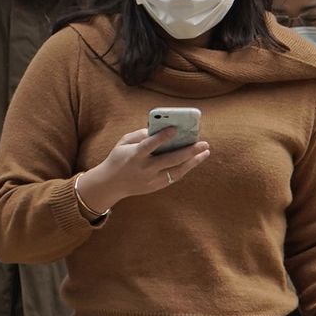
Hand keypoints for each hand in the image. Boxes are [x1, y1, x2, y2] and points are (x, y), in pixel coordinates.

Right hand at [76, 128, 210, 213]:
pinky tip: (194, 161)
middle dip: (189, 151)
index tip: (175, 128)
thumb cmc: (118, 158)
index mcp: (134, 155)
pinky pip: (174, 177)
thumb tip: (158, 130)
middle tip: (203, 143)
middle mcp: (145, 168)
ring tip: (205, 152)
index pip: (150, 144)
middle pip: (170, 159)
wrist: (110, 184)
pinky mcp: (156, 186)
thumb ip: (139, 135)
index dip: (163, 137)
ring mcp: (152, 179)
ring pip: (177, 170)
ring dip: (193, 161)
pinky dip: (185, 168)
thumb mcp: (123, 143)